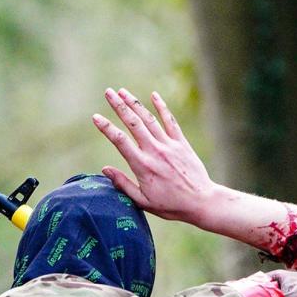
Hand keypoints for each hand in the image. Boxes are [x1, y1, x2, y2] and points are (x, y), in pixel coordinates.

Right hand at [92, 88, 217, 222]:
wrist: (201, 202)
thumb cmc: (170, 205)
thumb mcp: (143, 201)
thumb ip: (123, 184)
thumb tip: (104, 169)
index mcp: (142, 166)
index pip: (120, 141)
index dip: (106, 127)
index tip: (95, 117)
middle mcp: (155, 151)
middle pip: (133, 123)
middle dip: (119, 106)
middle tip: (108, 92)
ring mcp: (169, 145)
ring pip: (149, 119)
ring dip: (134, 103)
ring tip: (122, 91)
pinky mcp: (182, 143)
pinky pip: (170, 121)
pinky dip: (161, 107)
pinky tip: (153, 95)